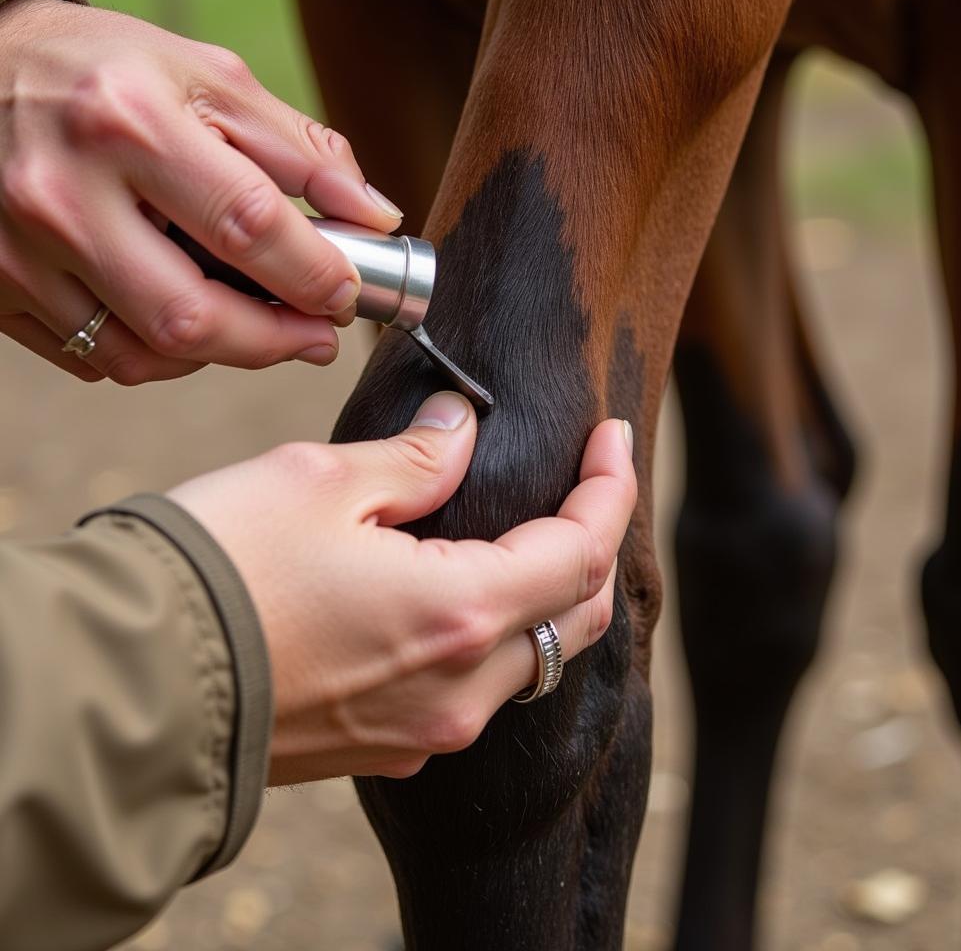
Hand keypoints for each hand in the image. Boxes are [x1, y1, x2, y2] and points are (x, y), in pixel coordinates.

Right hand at [0, 0, 403, 383]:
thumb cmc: (106, 71)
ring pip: (144, 355)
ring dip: (218, 354)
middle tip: (315, 337)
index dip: (314, 275)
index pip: (246, 224)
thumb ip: (300, 151)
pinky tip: (183, 319)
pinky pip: (97, 360)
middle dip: (273, 341)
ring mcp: (20, 253)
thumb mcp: (208, 79)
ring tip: (253, 325)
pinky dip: (157, 355)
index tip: (345, 295)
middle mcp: (62, 195)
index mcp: (127, 123)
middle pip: (190, 317)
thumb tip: (375, 215)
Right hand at [168, 393, 636, 782]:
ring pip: (531, 660)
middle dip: (594, 542)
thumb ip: (412, 460)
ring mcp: (426, 731)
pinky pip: (474, 693)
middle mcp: (459, 689)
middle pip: (575, 615)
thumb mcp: (319, 482)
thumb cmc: (219, 572)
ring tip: (538, 533)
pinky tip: (471, 599)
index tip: (614, 438)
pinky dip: (495, 639)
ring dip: (550, 595)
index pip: (582, 550)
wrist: (130, 685)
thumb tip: (460, 429)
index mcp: (460, 613)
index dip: (611, 488)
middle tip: (592, 483)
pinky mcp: (387, 748)